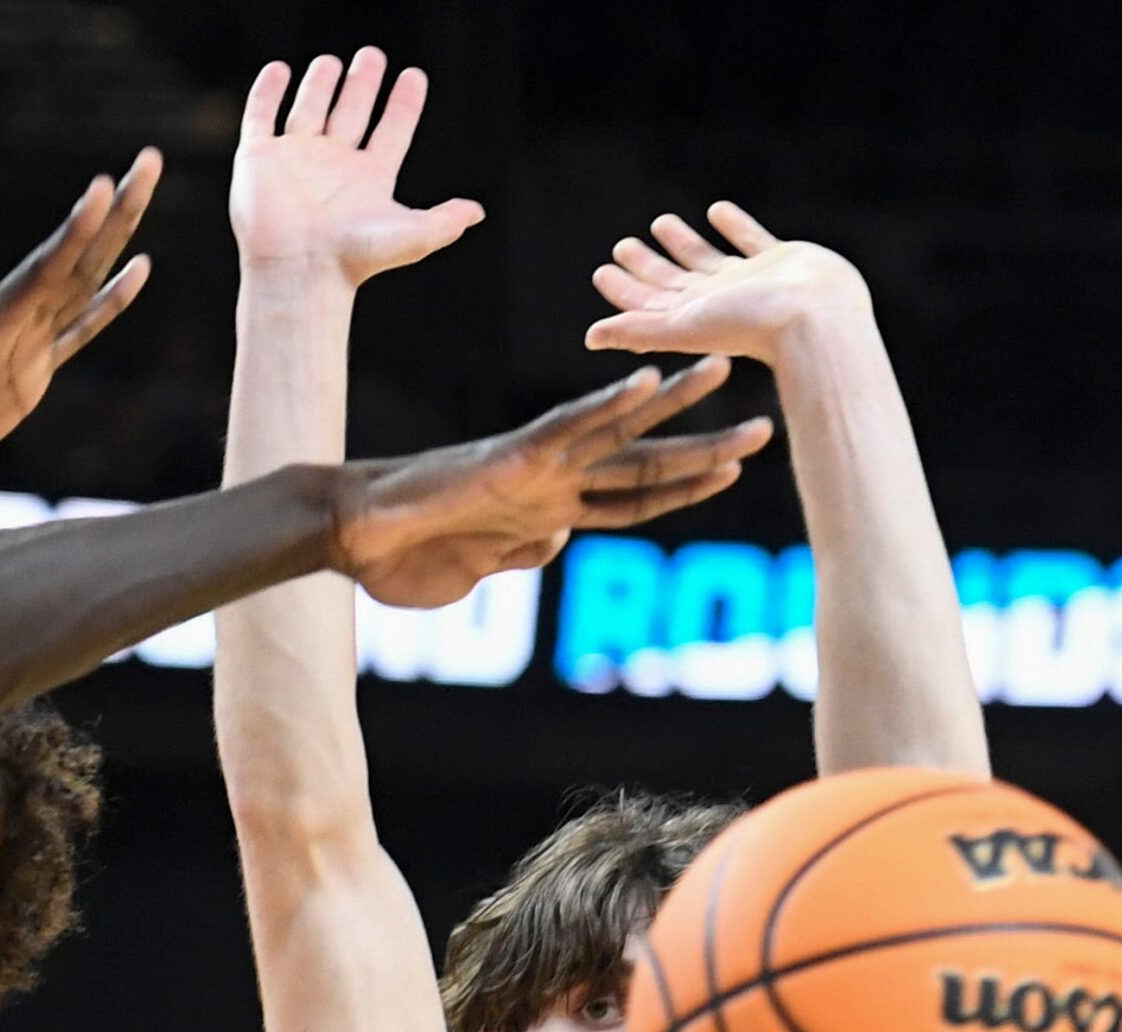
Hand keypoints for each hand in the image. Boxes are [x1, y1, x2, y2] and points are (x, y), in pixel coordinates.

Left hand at [0, 152, 158, 506]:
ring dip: (117, 239)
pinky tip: (136, 271)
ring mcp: (26, 343)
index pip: (42, 270)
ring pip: (84, 282)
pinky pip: (81, 329)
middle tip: (149, 161)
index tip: (105, 188)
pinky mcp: (35, 371)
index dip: (75, 233)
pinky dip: (110, 301)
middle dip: (116, 213)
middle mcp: (12, 320)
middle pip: (75, 259)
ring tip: (145, 192)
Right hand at [231, 50, 481, 288]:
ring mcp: (294, 160)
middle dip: (362, 84)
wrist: (297, 271)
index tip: (414, 77)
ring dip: (320, 84)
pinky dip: (267, 93)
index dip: (404, 104)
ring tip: (330, 62)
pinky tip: (278, 71)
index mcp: (368, 178)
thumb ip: (443, 222)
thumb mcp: (410, 237)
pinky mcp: (258, 160)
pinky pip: (261, 117)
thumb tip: (476, 213)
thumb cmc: (350, 259)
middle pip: (352, 113)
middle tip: (372, 56)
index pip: (392, 130)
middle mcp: (333, 166)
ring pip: (310, 110)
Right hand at [332, 358, 775, 606]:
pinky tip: (647, 381)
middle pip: (643, 461)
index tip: (733, 470)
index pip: (632, 498)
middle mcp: (552, 480)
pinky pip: (568, 426)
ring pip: (618, 432)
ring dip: (675, 406)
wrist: (355, 536)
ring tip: (724, 370)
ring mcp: (535, 465)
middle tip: (766, 422)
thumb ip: (521, 554)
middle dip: (705, 445)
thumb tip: (557, 541)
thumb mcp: (478, 570)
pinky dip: (608, 404)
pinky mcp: (510, 457)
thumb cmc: (402, 557)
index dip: (684, 486)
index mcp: (548, 510)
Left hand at [587, 202, 871, 364]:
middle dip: (646, 265)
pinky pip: (751, 238)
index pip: (646, 303)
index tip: (602, 270)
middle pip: (671, 281)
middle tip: (623, 245)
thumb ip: (636, 330)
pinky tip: (718, 210)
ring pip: (707, 258)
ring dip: (682, 242)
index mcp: (691, 319)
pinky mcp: (781, 260)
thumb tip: (589, 337)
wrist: (816, 317)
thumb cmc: (749, 326)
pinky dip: (734, 225)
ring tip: (660, 222)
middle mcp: (717, 301)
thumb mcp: (682, 329)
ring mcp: (749, 281)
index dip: (623, 289)